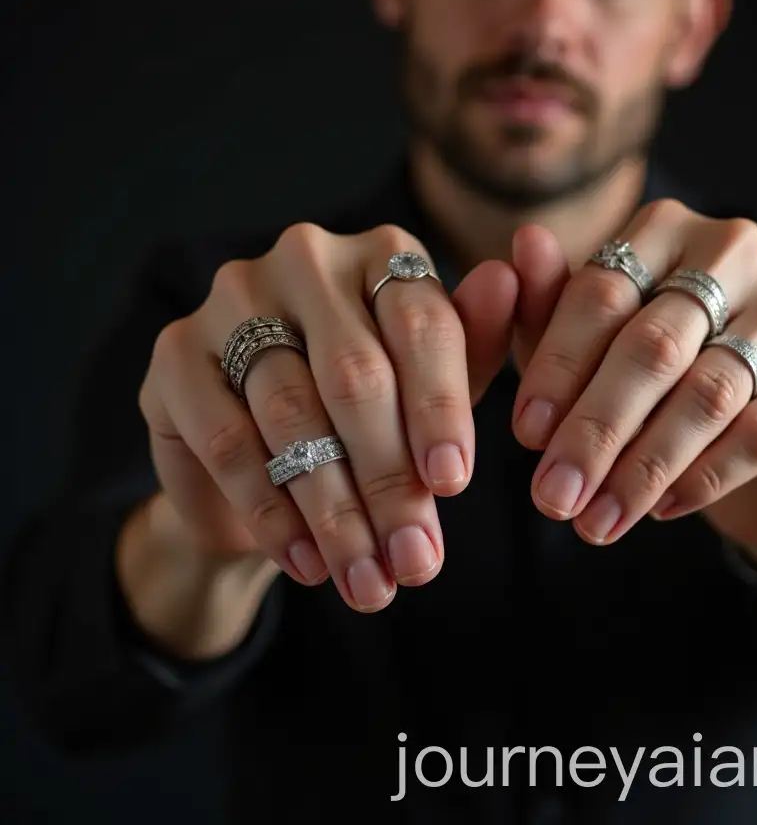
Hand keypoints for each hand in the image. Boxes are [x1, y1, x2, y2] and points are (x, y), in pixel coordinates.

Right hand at [138, 223, 517, 611]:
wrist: (267, 455)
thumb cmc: (371, 411)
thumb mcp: (432, 385)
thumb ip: (471, 345)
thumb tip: (504, 283)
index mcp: (381, 254)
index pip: (421, 324)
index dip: (439, 408)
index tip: (453, 485)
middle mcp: (306, 259)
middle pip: (357, 374)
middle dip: (390, 480)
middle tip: (415, 559)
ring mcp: (234, 299)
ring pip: (292, 413)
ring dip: (334, 510)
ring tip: (368, 578)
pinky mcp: (176, 352)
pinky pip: (227, 439)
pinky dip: (269, 511)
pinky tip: (305, 562)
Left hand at [510, 199, 756, 553]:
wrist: (749, 446)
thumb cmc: (647, 382)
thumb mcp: (585, 348)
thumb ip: (549, 305)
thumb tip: (523, 242)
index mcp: (666, 229)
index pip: (602, 293)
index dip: (557, 368)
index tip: (525, 436)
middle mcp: (734, 251)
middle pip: (652, 345)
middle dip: (595, 430)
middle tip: (553, 495)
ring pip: (705, 395)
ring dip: (643, 468)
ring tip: (596, 520)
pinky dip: (702, 478)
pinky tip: (661, 511)